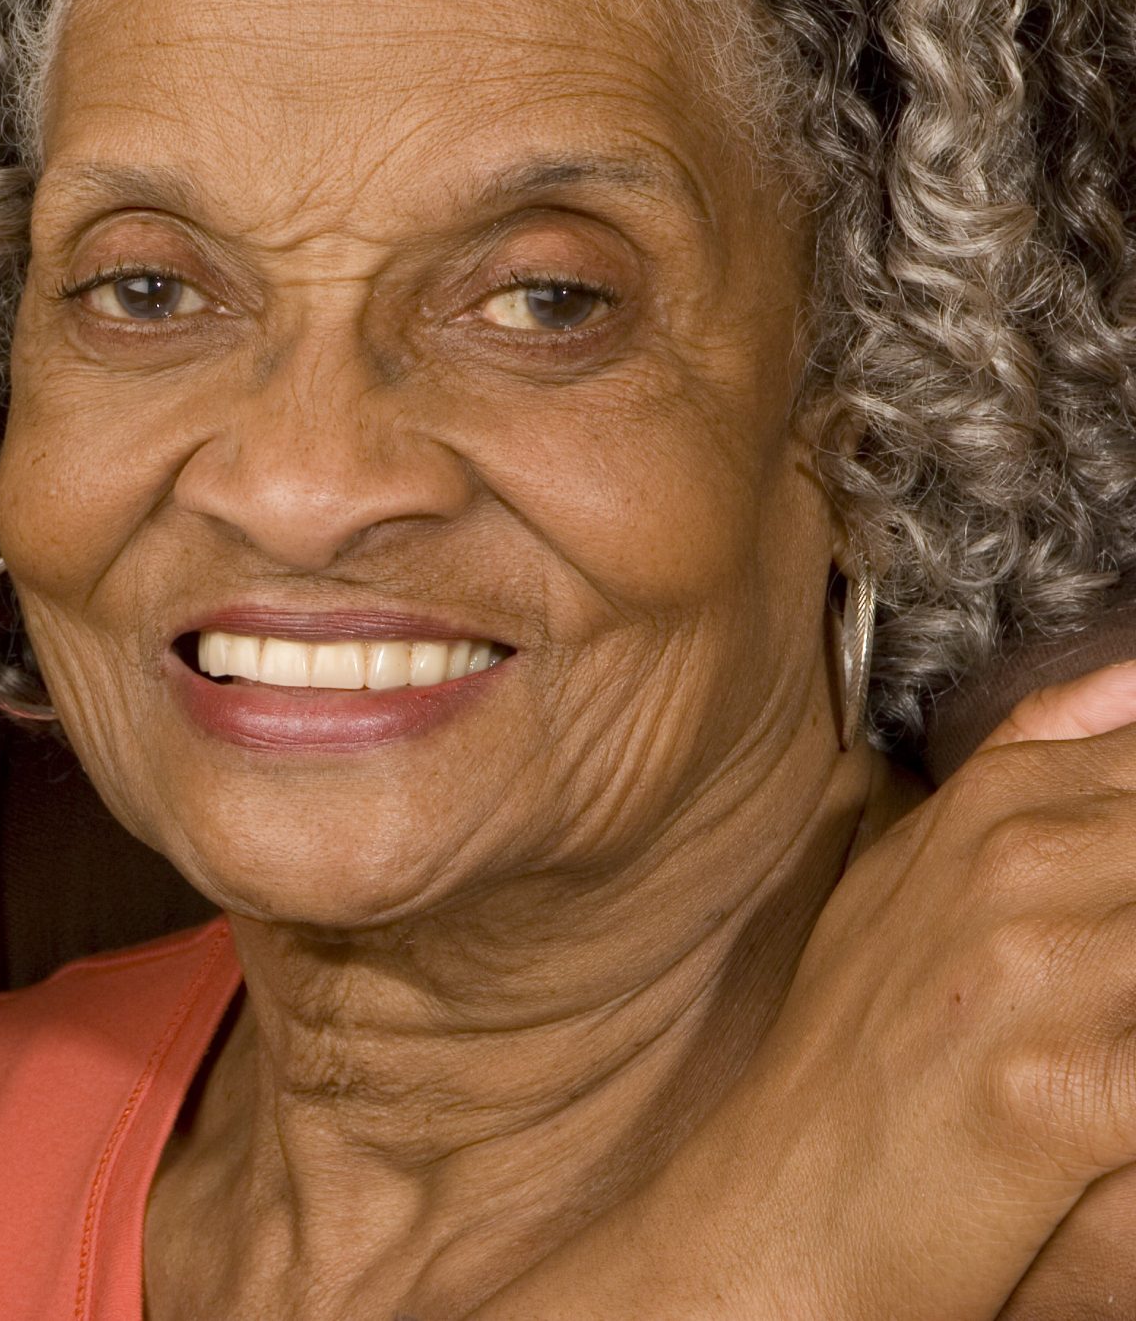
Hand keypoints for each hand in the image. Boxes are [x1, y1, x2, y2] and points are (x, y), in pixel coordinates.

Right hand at [475, 662, 1135, 1320]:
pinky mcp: (1070, 1087)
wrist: (786, 1211)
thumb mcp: (915, 880)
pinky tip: (1123, 1080)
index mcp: (998, 807)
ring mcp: (1045, 968)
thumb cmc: (853, 1063)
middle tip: (1117, 969)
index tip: (1125, 891)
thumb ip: (1033, 765)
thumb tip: (1131, 675)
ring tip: (1122, 1015)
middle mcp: (1024, 866)